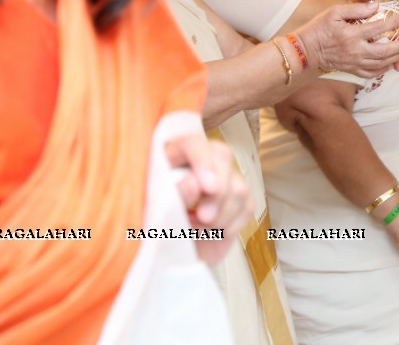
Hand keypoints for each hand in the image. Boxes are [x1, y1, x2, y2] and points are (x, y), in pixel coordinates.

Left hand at [165, 132, 252, 265]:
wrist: (162, 255)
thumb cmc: (151, 228)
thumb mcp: (152, 211)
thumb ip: (172, 195)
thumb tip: (194, 184)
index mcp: (171, 156)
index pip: (192, 143)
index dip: (202, 160)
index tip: (207, 187)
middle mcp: (200, 163)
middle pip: (222, 157)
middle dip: (218, 191)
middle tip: (205, 217)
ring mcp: (222, 180)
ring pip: (239, 187)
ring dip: (220, 215)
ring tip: (195, 229)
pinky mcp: (237, 202)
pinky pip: (247, 207)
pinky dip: (229, 225)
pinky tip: (209, 233)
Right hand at [300, 0, 398, 77]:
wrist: (305, 51)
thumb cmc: (319, 29)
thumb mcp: (334, 13)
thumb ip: (356, 9)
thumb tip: (375, 7)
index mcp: (352, 35)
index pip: (379, 28)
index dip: (394, 23)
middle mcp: (355, 51)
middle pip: (385, 51)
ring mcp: (354, 63)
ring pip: (381, 64)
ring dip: (397, 57)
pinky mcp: (352, 70)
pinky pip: (372, 73)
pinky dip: (384, 69)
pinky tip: (391, 64)